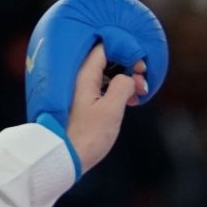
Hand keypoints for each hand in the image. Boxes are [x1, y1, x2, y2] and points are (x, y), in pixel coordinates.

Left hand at [65, 44, 146, 172]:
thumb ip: (122, 86)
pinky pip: (102, 87)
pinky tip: (127, 102)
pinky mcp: (82, 103)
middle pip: (107, 60)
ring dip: (124, 81)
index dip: (126, 52)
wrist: (65, 158)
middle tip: (141, 84)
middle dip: (128, 67)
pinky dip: (116, 91)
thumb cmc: (87, 136)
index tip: (140, 68)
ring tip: (137, 96)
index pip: (105, 48)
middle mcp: (79, 79)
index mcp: (84, 75)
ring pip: (106, 75)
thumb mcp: (111, 110)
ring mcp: (79, 91)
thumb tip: (128, 78)